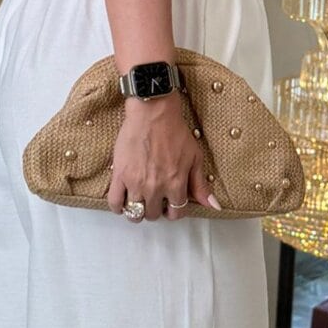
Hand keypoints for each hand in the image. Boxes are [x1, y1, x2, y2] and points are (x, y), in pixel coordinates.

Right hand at [107, 94, 220, 221]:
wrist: (152, 113)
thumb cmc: (175, 132)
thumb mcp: (195, 158)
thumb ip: (201, 185)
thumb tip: (213, 206)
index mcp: (176, 184)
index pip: (176, 213)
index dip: (174, 211)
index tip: (170, 205)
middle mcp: (156, 188)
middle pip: (154, 214)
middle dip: (156, 210)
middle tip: (154, 199)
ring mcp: (136, 183)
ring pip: (135, 213)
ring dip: (137, 211)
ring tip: (139, 201)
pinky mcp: (119, 175)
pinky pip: (114, 202)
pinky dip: (118, 207)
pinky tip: (122, 202)